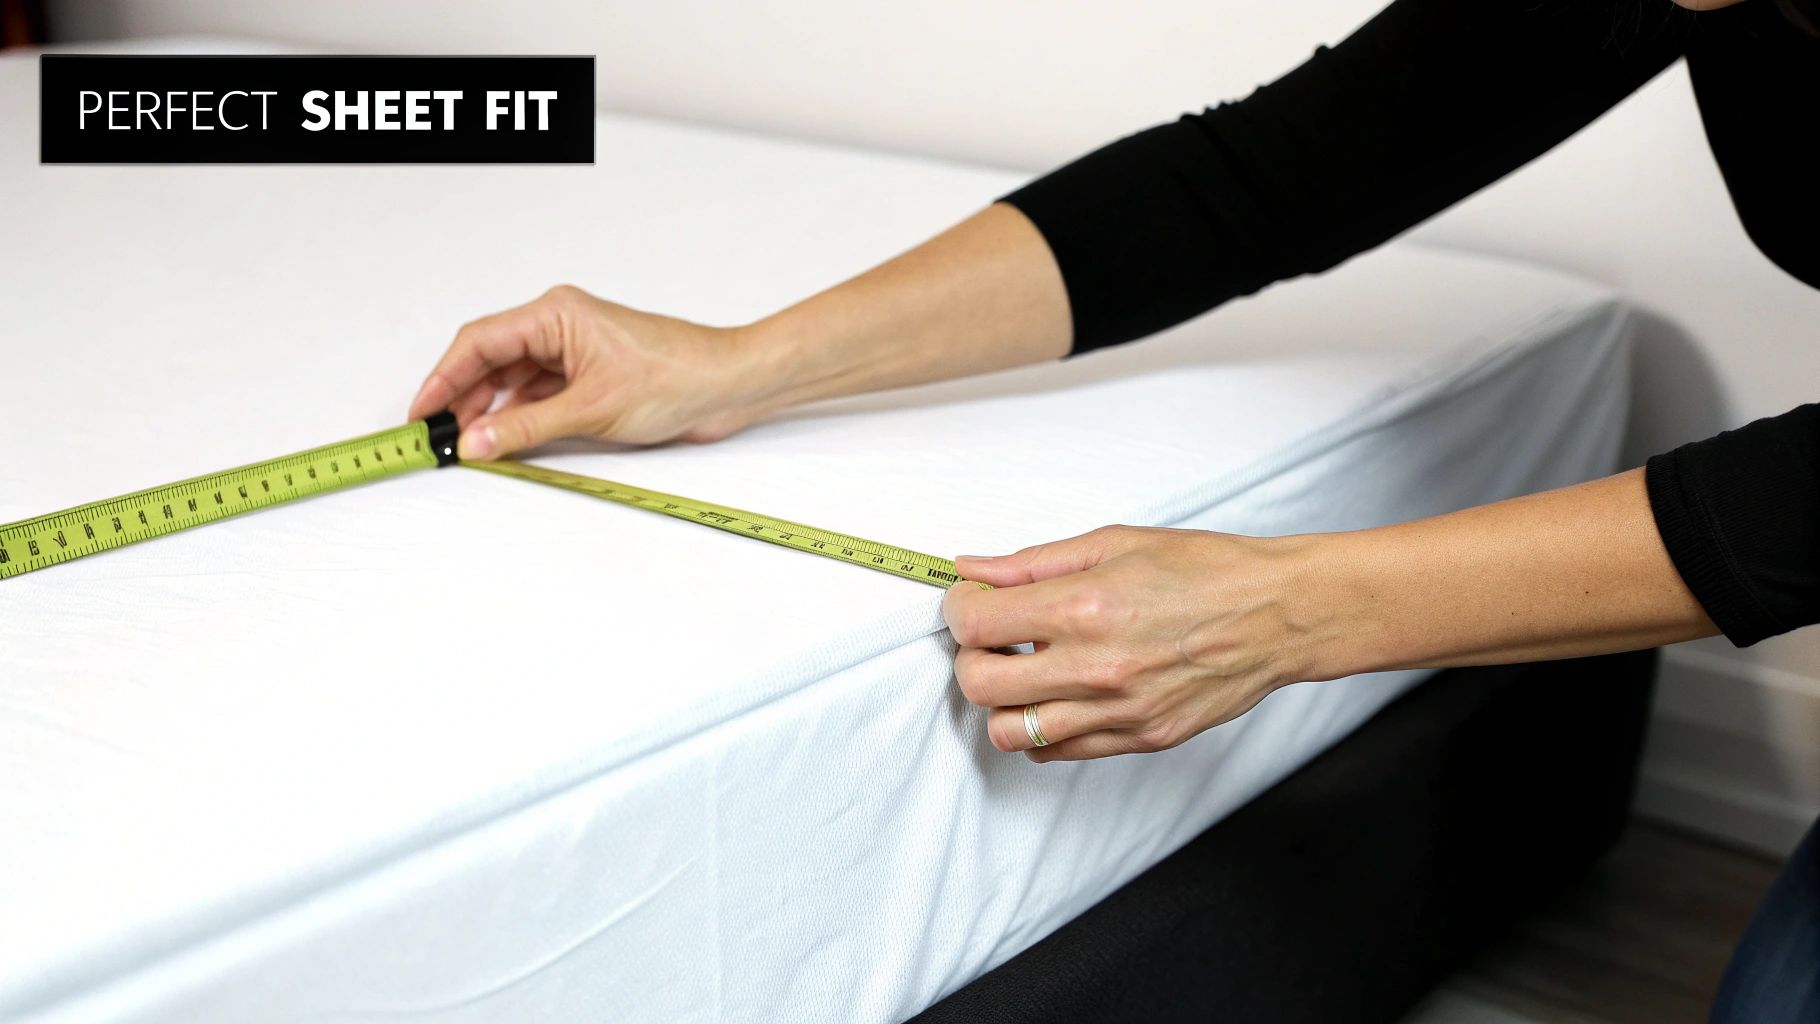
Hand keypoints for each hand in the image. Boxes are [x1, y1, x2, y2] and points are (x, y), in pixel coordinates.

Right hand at [408, 285, 778, 459]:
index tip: (421, 412)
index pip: (480, 342)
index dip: (443, 378)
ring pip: (513, 381)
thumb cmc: (677, 376)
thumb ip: (527, 427)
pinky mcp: (588, 378)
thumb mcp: (591, 409)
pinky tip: (504, 441)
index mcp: (555, 313)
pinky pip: (538, 396)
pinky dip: (520, 418)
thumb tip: (475, 441)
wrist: (728, 386)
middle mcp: (559, 327)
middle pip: (490, 361)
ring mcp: (573, 353)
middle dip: (462, 399)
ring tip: (466, 445)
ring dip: (491, 412)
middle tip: (436, 437)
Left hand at [942, 526, 1339, 761]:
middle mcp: (1095, 667)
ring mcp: (1117, 712)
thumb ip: (1034, 563)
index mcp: (1085, 608)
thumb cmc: (1205, 570)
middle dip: (971, 656)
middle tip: (993, 635)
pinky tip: (1057, 695)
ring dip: (1002, 700)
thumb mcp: (1114, 543)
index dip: (959, 608)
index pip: (976, 624)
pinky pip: (1056, 753)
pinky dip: (1040, 729)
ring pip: (1010, 732)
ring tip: (1024, 670)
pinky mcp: (1138, 739)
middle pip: (980, 684)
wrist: (1277, 614)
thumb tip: (974, 568)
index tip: (972, 599)